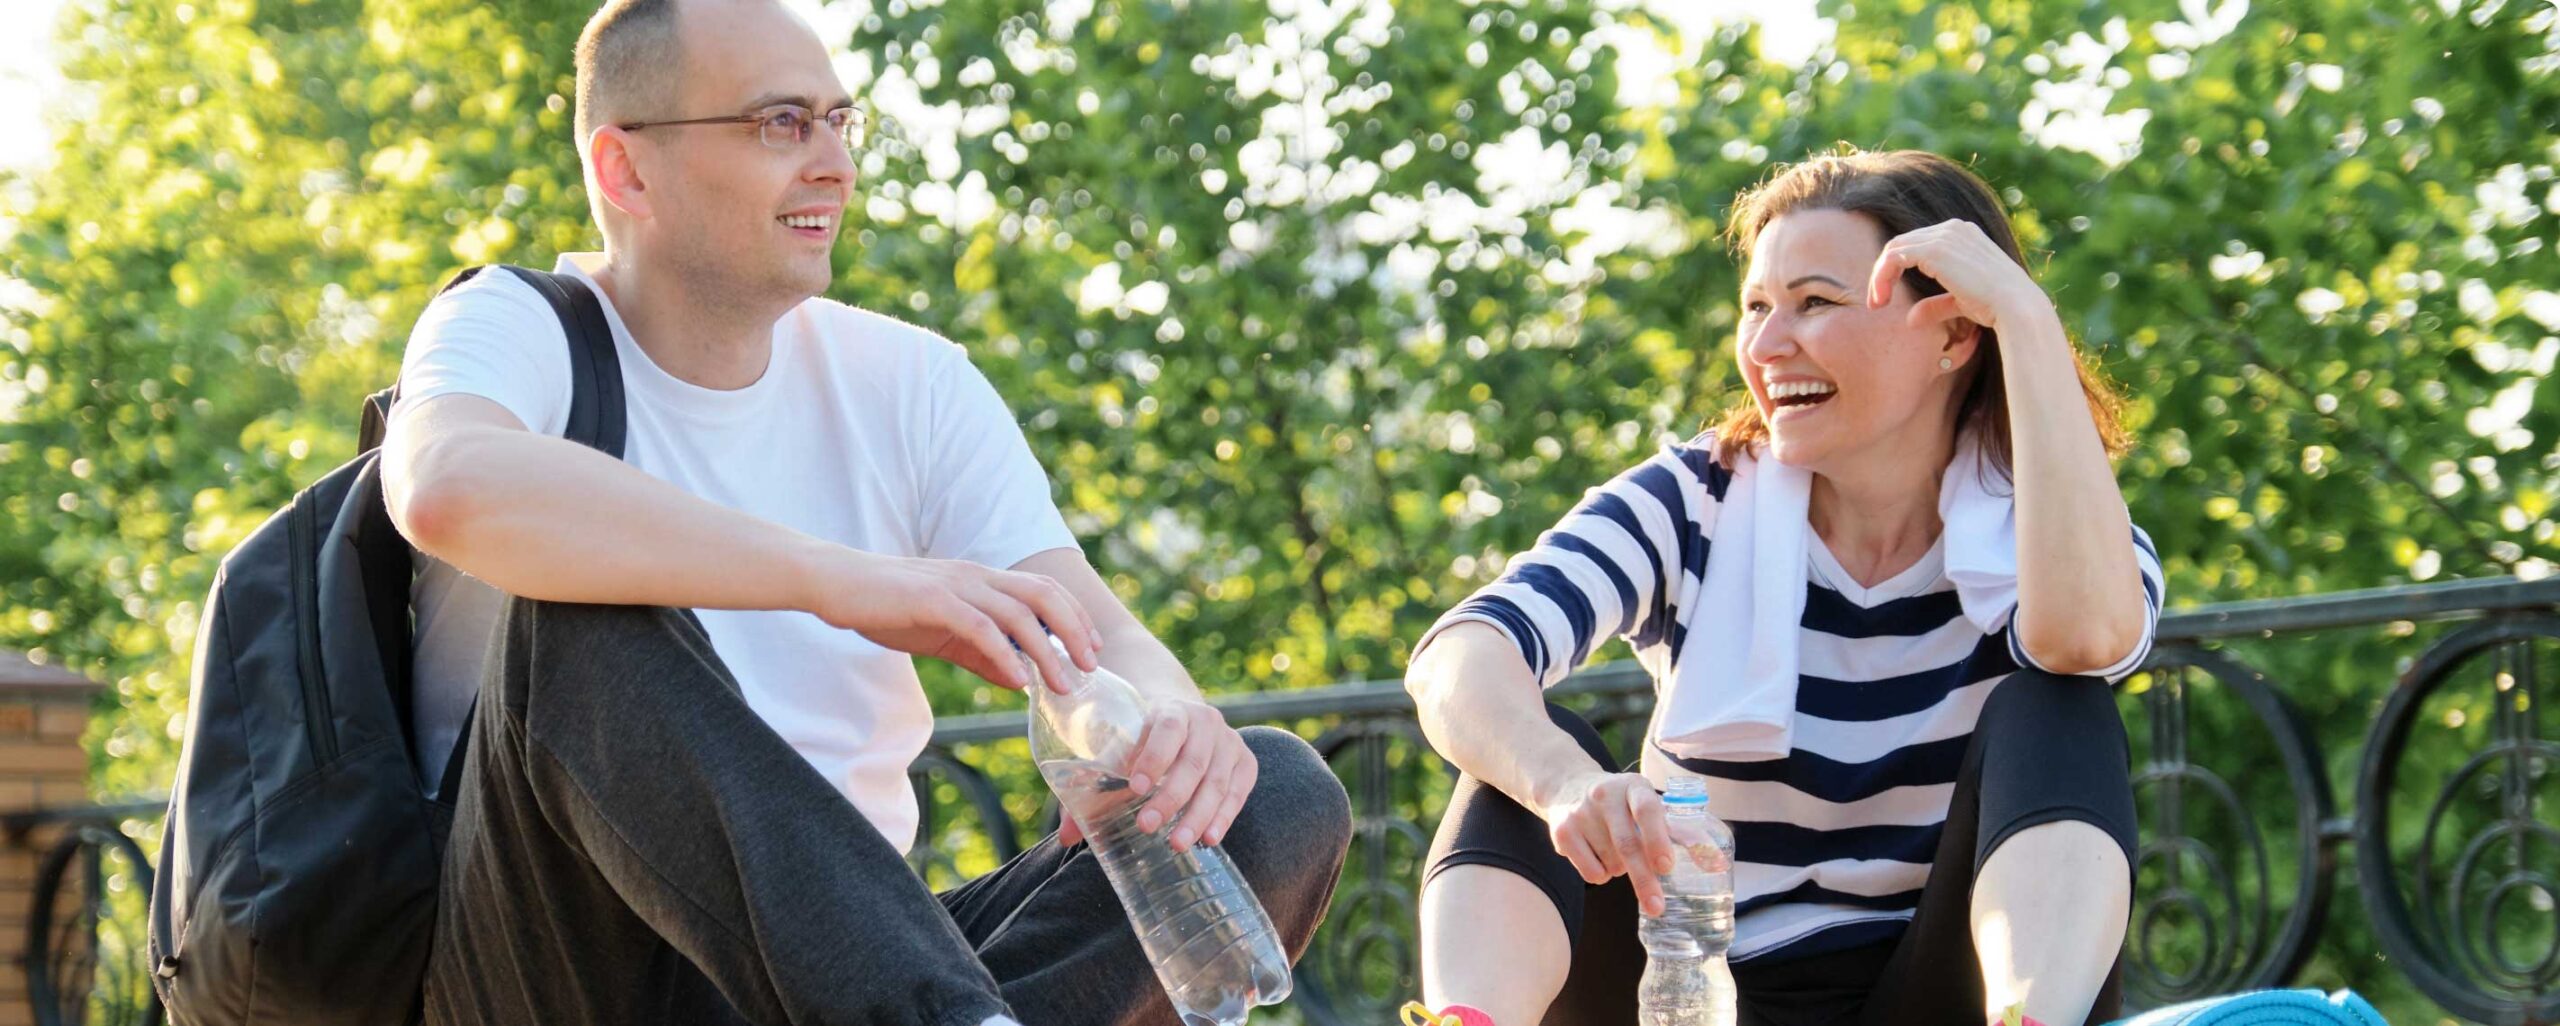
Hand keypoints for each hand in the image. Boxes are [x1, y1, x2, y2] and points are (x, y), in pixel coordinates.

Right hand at [803, 548, 1100, 691]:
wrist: (834, 583)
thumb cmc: (885, 607)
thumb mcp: (941, 634)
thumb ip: (980, 653)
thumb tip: (1019, 678)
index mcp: (980, 580)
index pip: (1042, 591)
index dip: (1073, 618)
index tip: (1092, 649)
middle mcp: (976, 576)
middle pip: (1043, 595)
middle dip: (1074, 630)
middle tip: (1091, 667)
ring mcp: (955, 585)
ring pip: (1017, 614)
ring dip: (1046, 651)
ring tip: (1062, 684)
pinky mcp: (932, 599)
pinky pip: (979, 627)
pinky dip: (1004, 653)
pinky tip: (1018, 680)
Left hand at [1069, 698, 1254, 850]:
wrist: (1181, 720)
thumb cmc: (1141, 741)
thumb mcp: (1118, 749)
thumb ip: (1092, 786)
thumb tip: (1067, 836)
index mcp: (1171, 710)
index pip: (1166, 729)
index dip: (1154, 757)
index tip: (1136, 788)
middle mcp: (1205, 721)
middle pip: (1193, 762)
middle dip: (1171, 798)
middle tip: (1148, 827)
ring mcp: (1229, 742)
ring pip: (1217, 782)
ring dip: (1198, 815)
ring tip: (1177, 844)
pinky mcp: (1245, 762)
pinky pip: (1238, 792)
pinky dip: (1225, 816)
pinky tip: (1209, 838)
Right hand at [1538, 769, 1676, 915]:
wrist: (1568, 786)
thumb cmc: (1622, 804)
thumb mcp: (1648, 805)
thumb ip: (1681, 833)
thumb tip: (1718, 864)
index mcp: (1634, 786)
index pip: (1647, 809)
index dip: (1657, 838)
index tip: (1666, 866)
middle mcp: (1605, 795)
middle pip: (1627, 845)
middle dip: (1643, 879)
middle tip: (1657, 907)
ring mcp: (1580, 812)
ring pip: (1610, 863)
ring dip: (1621, 871)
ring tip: (1615, 851)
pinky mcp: (1561, 831)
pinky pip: (1590, 872)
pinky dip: (1600, 875)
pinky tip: (1597, 855)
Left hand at [1865, 218, 2052, 333]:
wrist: (2016, 308)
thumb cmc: (1996, 307)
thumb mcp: (1961, 302)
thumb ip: (1936, 305)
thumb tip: (1910, 319)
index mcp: (1963, 234)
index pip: (1917, 243)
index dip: (1895, 269)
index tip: (1885, 298)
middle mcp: (1954, 228)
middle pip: (1901, 242)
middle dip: (1883, 272)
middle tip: (1875, 303)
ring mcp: (1945, 236)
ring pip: (1894, 248)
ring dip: (1879, 276)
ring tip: (1876, 303)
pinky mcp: (1935, 250)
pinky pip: (1895, 256)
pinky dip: (1882, 276)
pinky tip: (1881, 298)